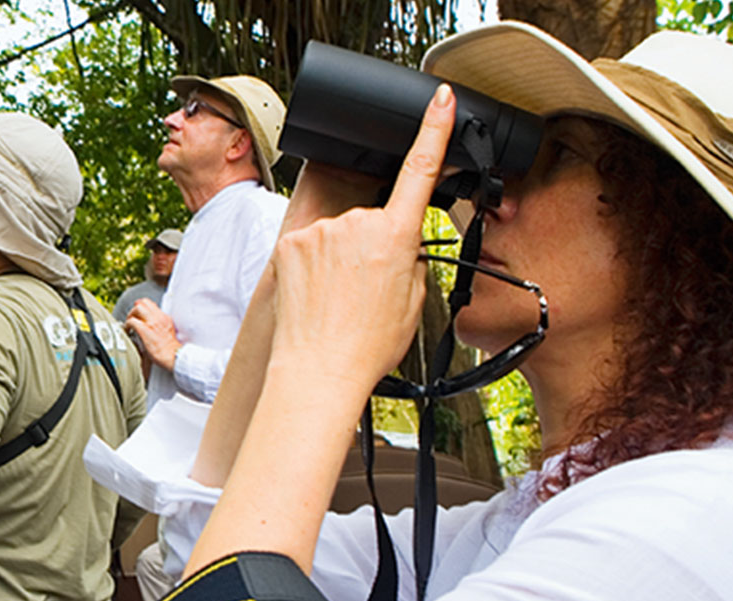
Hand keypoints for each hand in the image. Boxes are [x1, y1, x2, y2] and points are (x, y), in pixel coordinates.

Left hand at [125, 298, 179, 370]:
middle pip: (143, 302)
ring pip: (137, 308)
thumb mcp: (168, 331)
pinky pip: (132, 321)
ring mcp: (152, 323)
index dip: (141, 306)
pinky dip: (127, 325)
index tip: (137, 314)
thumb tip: (149, 323)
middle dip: (135, 308)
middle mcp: (159, 317)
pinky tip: (127, 331)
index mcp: (164, 317)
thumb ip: (160, 324)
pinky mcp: (145, 330)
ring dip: (130, 315)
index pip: (151, 303)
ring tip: (129, 324)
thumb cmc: (169, 348)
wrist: (173, 356)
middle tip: (132, 317)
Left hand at [267, 84, 456, 385]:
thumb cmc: (367, 344)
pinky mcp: (291, 242)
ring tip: (340, 299)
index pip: (420, 169)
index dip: (434, 128)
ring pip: (339, 232)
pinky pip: (312, 243)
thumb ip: (411, 258)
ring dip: (342, 257)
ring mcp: (320, 230)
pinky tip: (318, 294)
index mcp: (397, 235)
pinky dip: (316, 264)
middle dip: (374, 244)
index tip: (441, 98)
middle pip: (373, 219)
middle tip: (367, 289)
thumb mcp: (414, 301)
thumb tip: (400, 243)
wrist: (318, 370)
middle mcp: (356, 223)